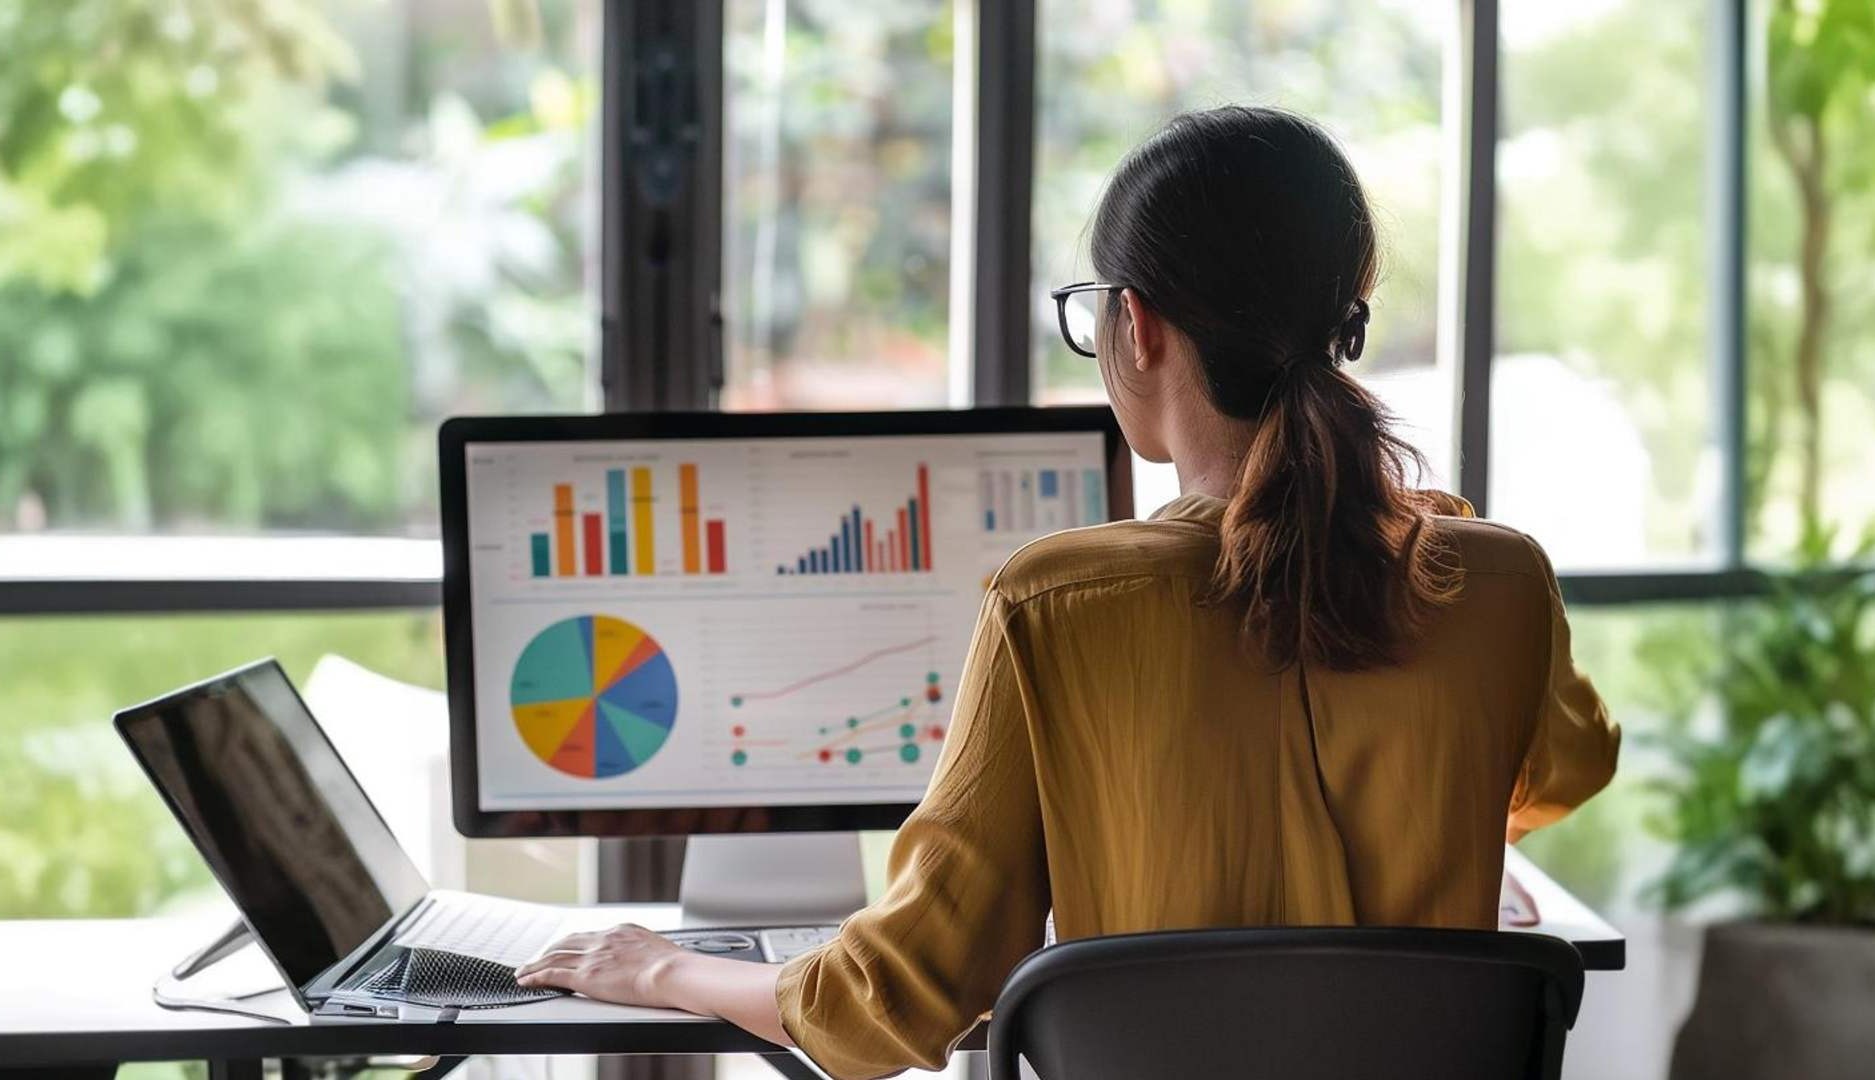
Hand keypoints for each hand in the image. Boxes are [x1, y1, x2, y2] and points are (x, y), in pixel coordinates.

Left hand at [514, 923, 689, 1006]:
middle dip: (550, 950)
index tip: (566, 948)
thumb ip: (644, 952)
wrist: (673, 972)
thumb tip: (650, 962)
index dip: (573, 943)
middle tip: (540, 957)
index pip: (590, 936)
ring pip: (554, 957)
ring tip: (524, 971)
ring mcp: (593, 957)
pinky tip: (526, 980)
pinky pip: (552, 975)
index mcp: (622, 931)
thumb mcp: (658, 950)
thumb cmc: (675, 967)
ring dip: (535, 964)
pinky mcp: (586, 977)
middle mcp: (603, 940)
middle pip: (567, 942)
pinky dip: (535, 976)